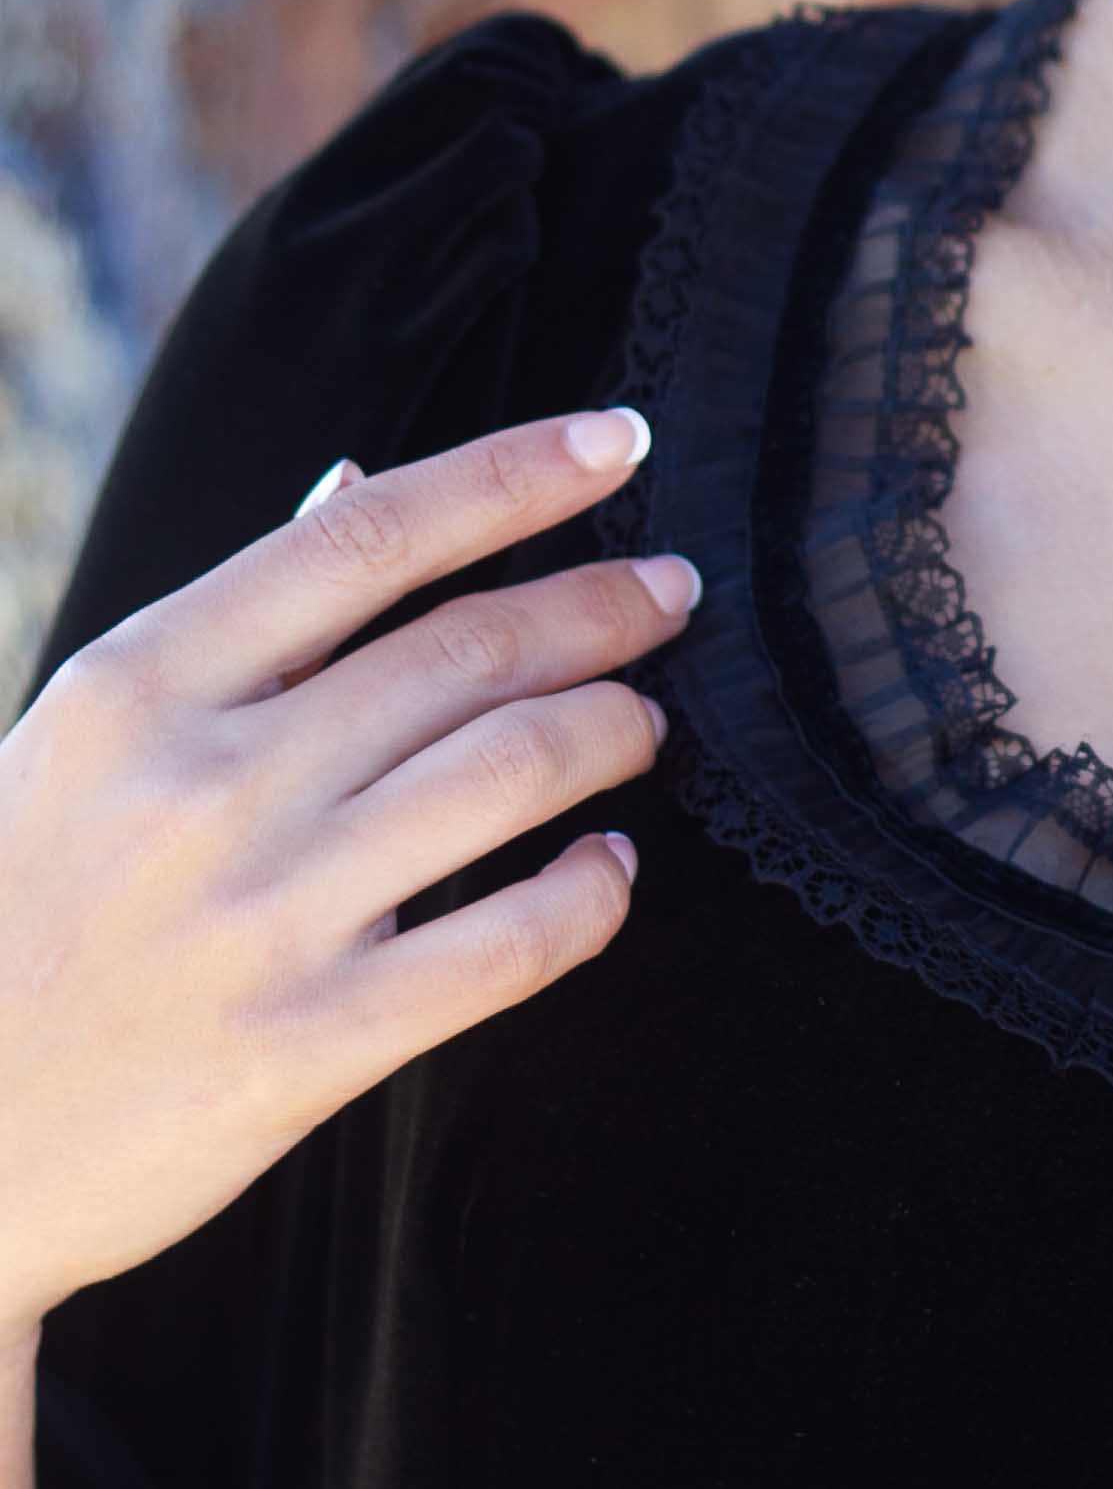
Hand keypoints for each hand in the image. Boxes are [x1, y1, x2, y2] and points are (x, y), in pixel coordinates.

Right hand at [0, 409, 690, 1336]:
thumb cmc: (18, 912)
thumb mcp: (86, 737)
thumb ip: (233, 623)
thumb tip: (356, 480)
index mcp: (139, 685)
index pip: (368, 536)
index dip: (514, 475)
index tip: (619, 439)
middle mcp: (207, 785)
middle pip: (465, 651)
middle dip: (599, 606)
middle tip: (671, 591)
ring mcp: (262, 918)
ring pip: (512, 775)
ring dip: (611, 730)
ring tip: (643, 722)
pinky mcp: (306, 1049)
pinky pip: (510, 944)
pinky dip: (591, 892)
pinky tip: (610, 869)